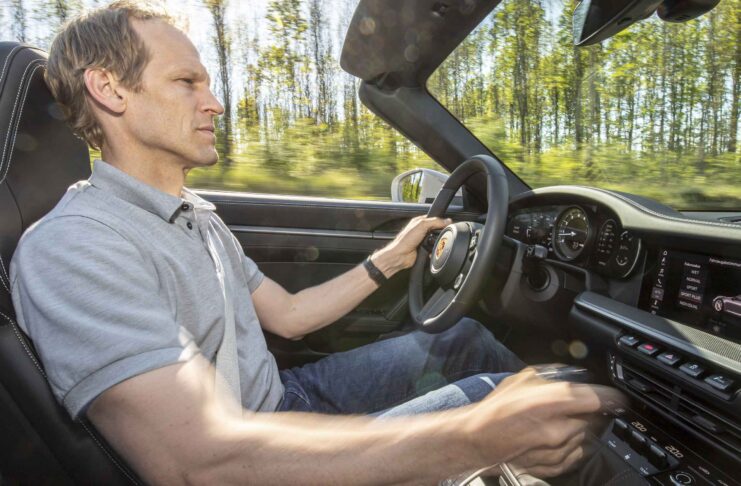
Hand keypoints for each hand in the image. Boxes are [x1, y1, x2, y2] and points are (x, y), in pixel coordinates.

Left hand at [371, 215, 451, 277]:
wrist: (400, 256)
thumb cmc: (405, 240)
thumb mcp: (421, 225)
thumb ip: (435, 221)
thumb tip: (447, 221)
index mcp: (419, 221)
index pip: (435, 219)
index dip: (441, 221)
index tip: (446, 224)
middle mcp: (421, 230)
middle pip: (437, 230)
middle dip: (439, 233)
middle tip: (438, 235)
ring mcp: (423, 240)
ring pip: (436, 240)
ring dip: (436, 243)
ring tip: (432, 244)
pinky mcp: (425, 249)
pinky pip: (434, 249)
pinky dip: (434, 250)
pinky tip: (431, 250)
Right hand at [462, 368, 625, 475]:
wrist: (478, 441)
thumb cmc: (495, 410)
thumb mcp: (521, 380)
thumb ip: (551, 377)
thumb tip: (572, 378)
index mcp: (552, 402)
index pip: (599, 399)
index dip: (611, 397)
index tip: (616, 398)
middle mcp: (560, 429)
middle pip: (593, 418)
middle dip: (586, 412)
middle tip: (568, 408)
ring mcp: (559, 451)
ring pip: (585, 436)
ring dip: (577, 429)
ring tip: (553, 423)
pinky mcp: (556, 466)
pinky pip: (576, 454)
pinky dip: (570, 445)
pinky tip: (552, 438)